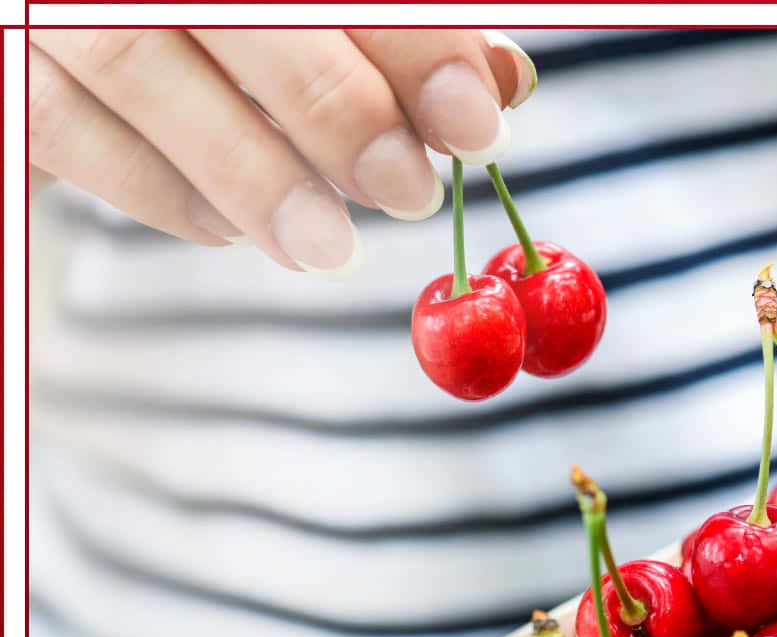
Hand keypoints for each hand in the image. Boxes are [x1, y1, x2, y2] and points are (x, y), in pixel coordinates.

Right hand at [28, 28, 535, 276]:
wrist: (70, 31)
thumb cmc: (222, 38)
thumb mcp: (309, 21)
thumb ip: (399, 39)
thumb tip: (503, 84)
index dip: (416, 45)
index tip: (479, 127)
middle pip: (240, 9)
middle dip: (340, 109)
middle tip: (410, 196)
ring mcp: (47, 2)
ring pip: (138, 66)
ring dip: (253, 173)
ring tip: (331, 248)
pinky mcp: (3, 69)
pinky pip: (65, 127)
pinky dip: (160, 192)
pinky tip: (231, 231)